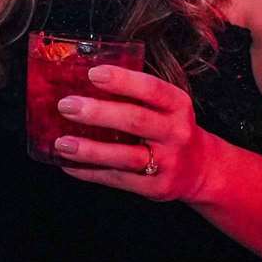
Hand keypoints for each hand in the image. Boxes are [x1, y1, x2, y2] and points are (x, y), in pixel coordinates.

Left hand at [53, 66, 208, 201]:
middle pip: (136, 121)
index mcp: (178, 105)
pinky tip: (67, 163)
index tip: (92, 74)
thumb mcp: (165, 107)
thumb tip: (80, 82)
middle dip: (98, 113)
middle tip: (66, 105)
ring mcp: (168, 163)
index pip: (152, 89)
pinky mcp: (155, 188)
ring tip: (62, 143)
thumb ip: (133, 95)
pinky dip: (90, 172)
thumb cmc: (169, 128)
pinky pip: (118, 179)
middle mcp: (176, 133)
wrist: (199, 168)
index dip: (122, 80)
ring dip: (90, 150)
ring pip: (126, 156)